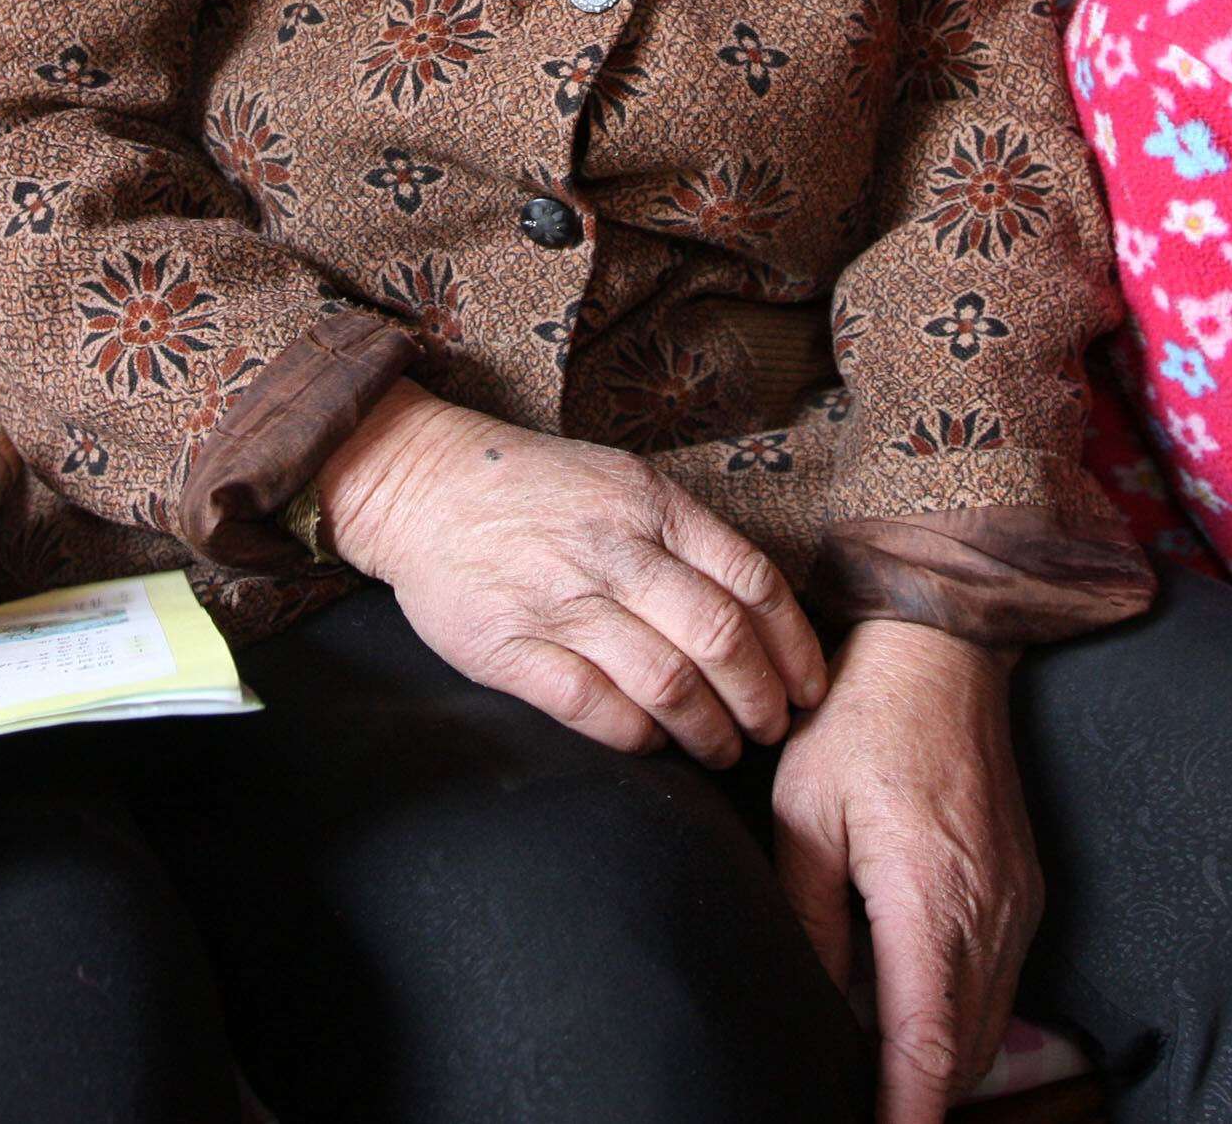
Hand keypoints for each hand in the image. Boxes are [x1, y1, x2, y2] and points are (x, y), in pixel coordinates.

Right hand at [317, 382, 828, 766]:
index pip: (751, 580)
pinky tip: (651, 744)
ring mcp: (560, 601)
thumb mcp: (621, 481)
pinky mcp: (509, 646)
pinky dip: (634, 735)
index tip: (808, 687)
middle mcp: (613, 551)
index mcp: (650, 504)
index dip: (793, 645)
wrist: (422, 484)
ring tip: (720, 749)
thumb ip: (683, 537)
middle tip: (771, 730)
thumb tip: (756, 609)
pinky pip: (591, 705)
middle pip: (718, 637)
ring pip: (665, 680)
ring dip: (706, 728)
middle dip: (760, 698)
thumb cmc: (532, 488)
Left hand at [770, 618, 1039, 1123]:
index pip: (927, 1044)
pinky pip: (1000, 984)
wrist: (941, 650)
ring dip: (941, 1066)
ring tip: (881, 1083)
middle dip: (919, 1099)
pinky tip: (911, 1019)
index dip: (906, 1111)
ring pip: (988, 1027)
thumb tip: (808, 997)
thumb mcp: (804, 813)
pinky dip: (961, 1021)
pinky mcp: (1024, 889)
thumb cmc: (860, 719)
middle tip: (863, 1109)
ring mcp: (1018, 902)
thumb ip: (808, 913)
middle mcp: (991, 911)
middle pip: (965, 1054)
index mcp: (931, 895)